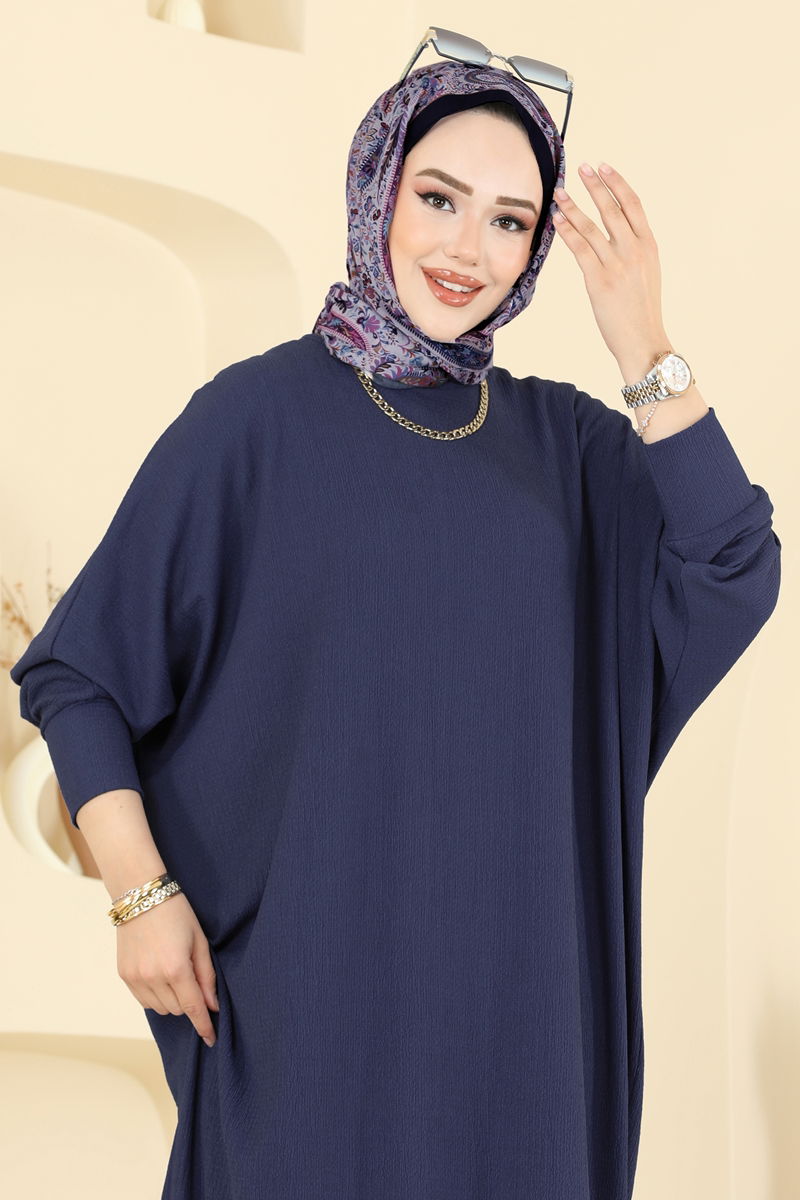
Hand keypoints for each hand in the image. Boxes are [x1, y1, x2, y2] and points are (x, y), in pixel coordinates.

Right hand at [116, 891, 219, 1046]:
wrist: (140, 895)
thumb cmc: (176, 913)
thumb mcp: (199, 940)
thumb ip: (206, 976)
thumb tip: (212, 1005)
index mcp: (176, 968)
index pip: (193, 1008)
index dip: (204, 1026)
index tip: (211, 1039)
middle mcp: (153, 977)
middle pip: (178, 1010)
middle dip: (189, 1002)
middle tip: (192, 978)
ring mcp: (136, 978)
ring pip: (161, 1009)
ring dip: (172, 1001)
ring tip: (175, 974)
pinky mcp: (124, 975)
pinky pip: (144, 1001)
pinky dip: (156, 996)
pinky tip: (160, 976)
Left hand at [552, 162, 668, 376]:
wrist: (643, 340)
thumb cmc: (641, 311)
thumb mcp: (647, 273)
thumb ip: (635, 251)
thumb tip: (618, 233)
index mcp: (649, 246)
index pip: (633, 205)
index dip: (617, 183)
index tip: (604, 167)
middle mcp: (635, 250)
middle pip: (613, 208)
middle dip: (595, 185)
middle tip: (581, 166)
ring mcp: (618, 264)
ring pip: (593, 226)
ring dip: (574, 206)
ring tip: (560, 191)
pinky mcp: (600, 280)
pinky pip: (581, 249)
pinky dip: (567, 231)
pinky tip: (557, 219)